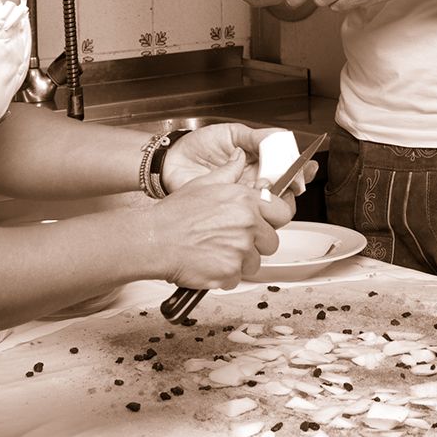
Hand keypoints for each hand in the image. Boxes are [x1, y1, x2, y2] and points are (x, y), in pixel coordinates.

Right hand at [148, 152, 281, 289]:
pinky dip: (224, 276)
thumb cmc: (174, 215)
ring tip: (216, 252)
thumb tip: (239, 157)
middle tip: (234, 241)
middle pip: (271, 242)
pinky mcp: (230, 272)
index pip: (282, 212)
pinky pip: (237, 279)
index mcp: (244, 200)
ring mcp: (240, 250)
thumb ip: (229, 172)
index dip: (273, 219)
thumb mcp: (203, 184)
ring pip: (255, 263)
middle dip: (256, 244)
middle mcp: (246, 224)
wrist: (154, 240)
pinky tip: (209, 264)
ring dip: (240, 262)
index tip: (264, 223)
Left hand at [160, 124, 313, 216]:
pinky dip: (258, 209)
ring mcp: (244, 200)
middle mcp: (256, 183)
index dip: (300, 170)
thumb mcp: (231, 134)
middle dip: (291, 185)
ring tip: (265, 182)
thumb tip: (282, 136)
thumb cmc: (198, 146)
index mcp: (260, 162)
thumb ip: (257, 137)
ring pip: (273, 208)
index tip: (306, 167)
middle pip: (286, 192)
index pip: (288, 169)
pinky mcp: (231, 214)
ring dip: (276, 196)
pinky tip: (254, 195)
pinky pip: (251, 219)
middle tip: (286, 177)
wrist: (173, 161)